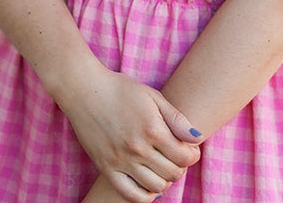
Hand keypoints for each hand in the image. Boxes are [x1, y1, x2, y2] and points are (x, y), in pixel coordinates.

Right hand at [61, 66, 202, 202]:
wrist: (85, 90)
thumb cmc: (121, 89)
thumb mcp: (153, 96)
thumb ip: (176, 118)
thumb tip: (197, 138)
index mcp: (152, 129)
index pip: (184, 157)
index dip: (192, 155)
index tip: (190, 149)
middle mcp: (138, 149)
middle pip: (172, 173)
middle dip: (180, 166)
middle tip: (177, 156)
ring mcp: (121, 161)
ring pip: (156, 187)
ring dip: (166, 180)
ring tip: (163, 167)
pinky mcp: (106, 169)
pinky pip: (130, 195)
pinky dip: (145, 196)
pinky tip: (150, 185)